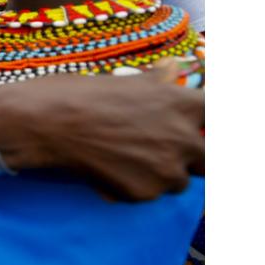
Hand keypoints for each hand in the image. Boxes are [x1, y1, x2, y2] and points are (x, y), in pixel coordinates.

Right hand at [0, 70, 203, 201]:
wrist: (45, 122)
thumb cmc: (79, 93)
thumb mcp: (125, 80)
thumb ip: (157, 82)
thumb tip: (172, 70)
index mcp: (183, 103)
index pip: (219, 118)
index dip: (207, 125)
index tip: (195, 127)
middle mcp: (184, 137)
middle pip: (208, 158)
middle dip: (188, 155)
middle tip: (157, 148)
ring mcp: (166, 169)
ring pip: (178, 180)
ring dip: (160, 173)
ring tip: (125, 159)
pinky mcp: (144, 192)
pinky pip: (149, 194)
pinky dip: (133, 186)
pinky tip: (108, 169)